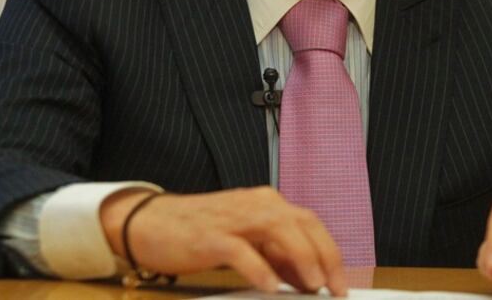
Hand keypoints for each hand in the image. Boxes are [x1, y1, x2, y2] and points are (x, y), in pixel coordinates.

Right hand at [101, 187, 346, 295]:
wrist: (151, 223)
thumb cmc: (200, 231)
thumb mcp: (246, 238)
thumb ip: (275, 253)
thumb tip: (306, 278)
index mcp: (266, 203)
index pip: (310, 222)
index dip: (330, 251)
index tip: (340, 281)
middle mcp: (254, 204)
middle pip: (302, 223)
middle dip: (324, 256)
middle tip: (333, 288)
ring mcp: (232, 218)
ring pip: (278, 229)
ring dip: (300, 258)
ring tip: (311, 285)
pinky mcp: (209, 236)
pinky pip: (240, 250)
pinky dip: (259, 268)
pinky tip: (270, 286)